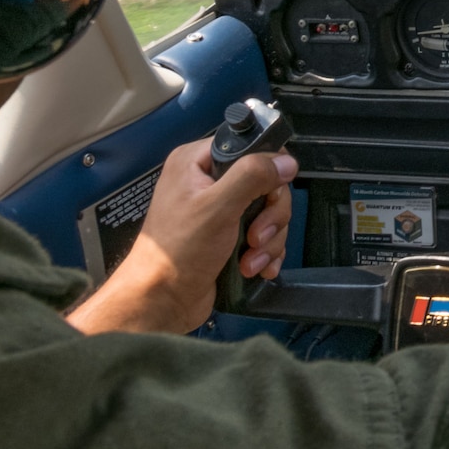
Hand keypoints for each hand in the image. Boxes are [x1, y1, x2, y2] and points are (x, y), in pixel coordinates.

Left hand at [65, 138, 297, 334]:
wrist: (162, 301)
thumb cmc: (176, 253)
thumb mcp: (216, 208)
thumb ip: (252, 177)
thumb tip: (285, 162)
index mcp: (197, 162)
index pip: (249, 147)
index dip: (267, 169)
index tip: (270, 192)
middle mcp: (208, 182)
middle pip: (266, 183)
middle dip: (269, 215)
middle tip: (256, 235)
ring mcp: (220, 210)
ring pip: (269, 212)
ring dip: (267, 240)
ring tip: (250, 259)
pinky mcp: (229, 235)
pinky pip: (264, 235)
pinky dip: (265, 252)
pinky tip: (254, 266)